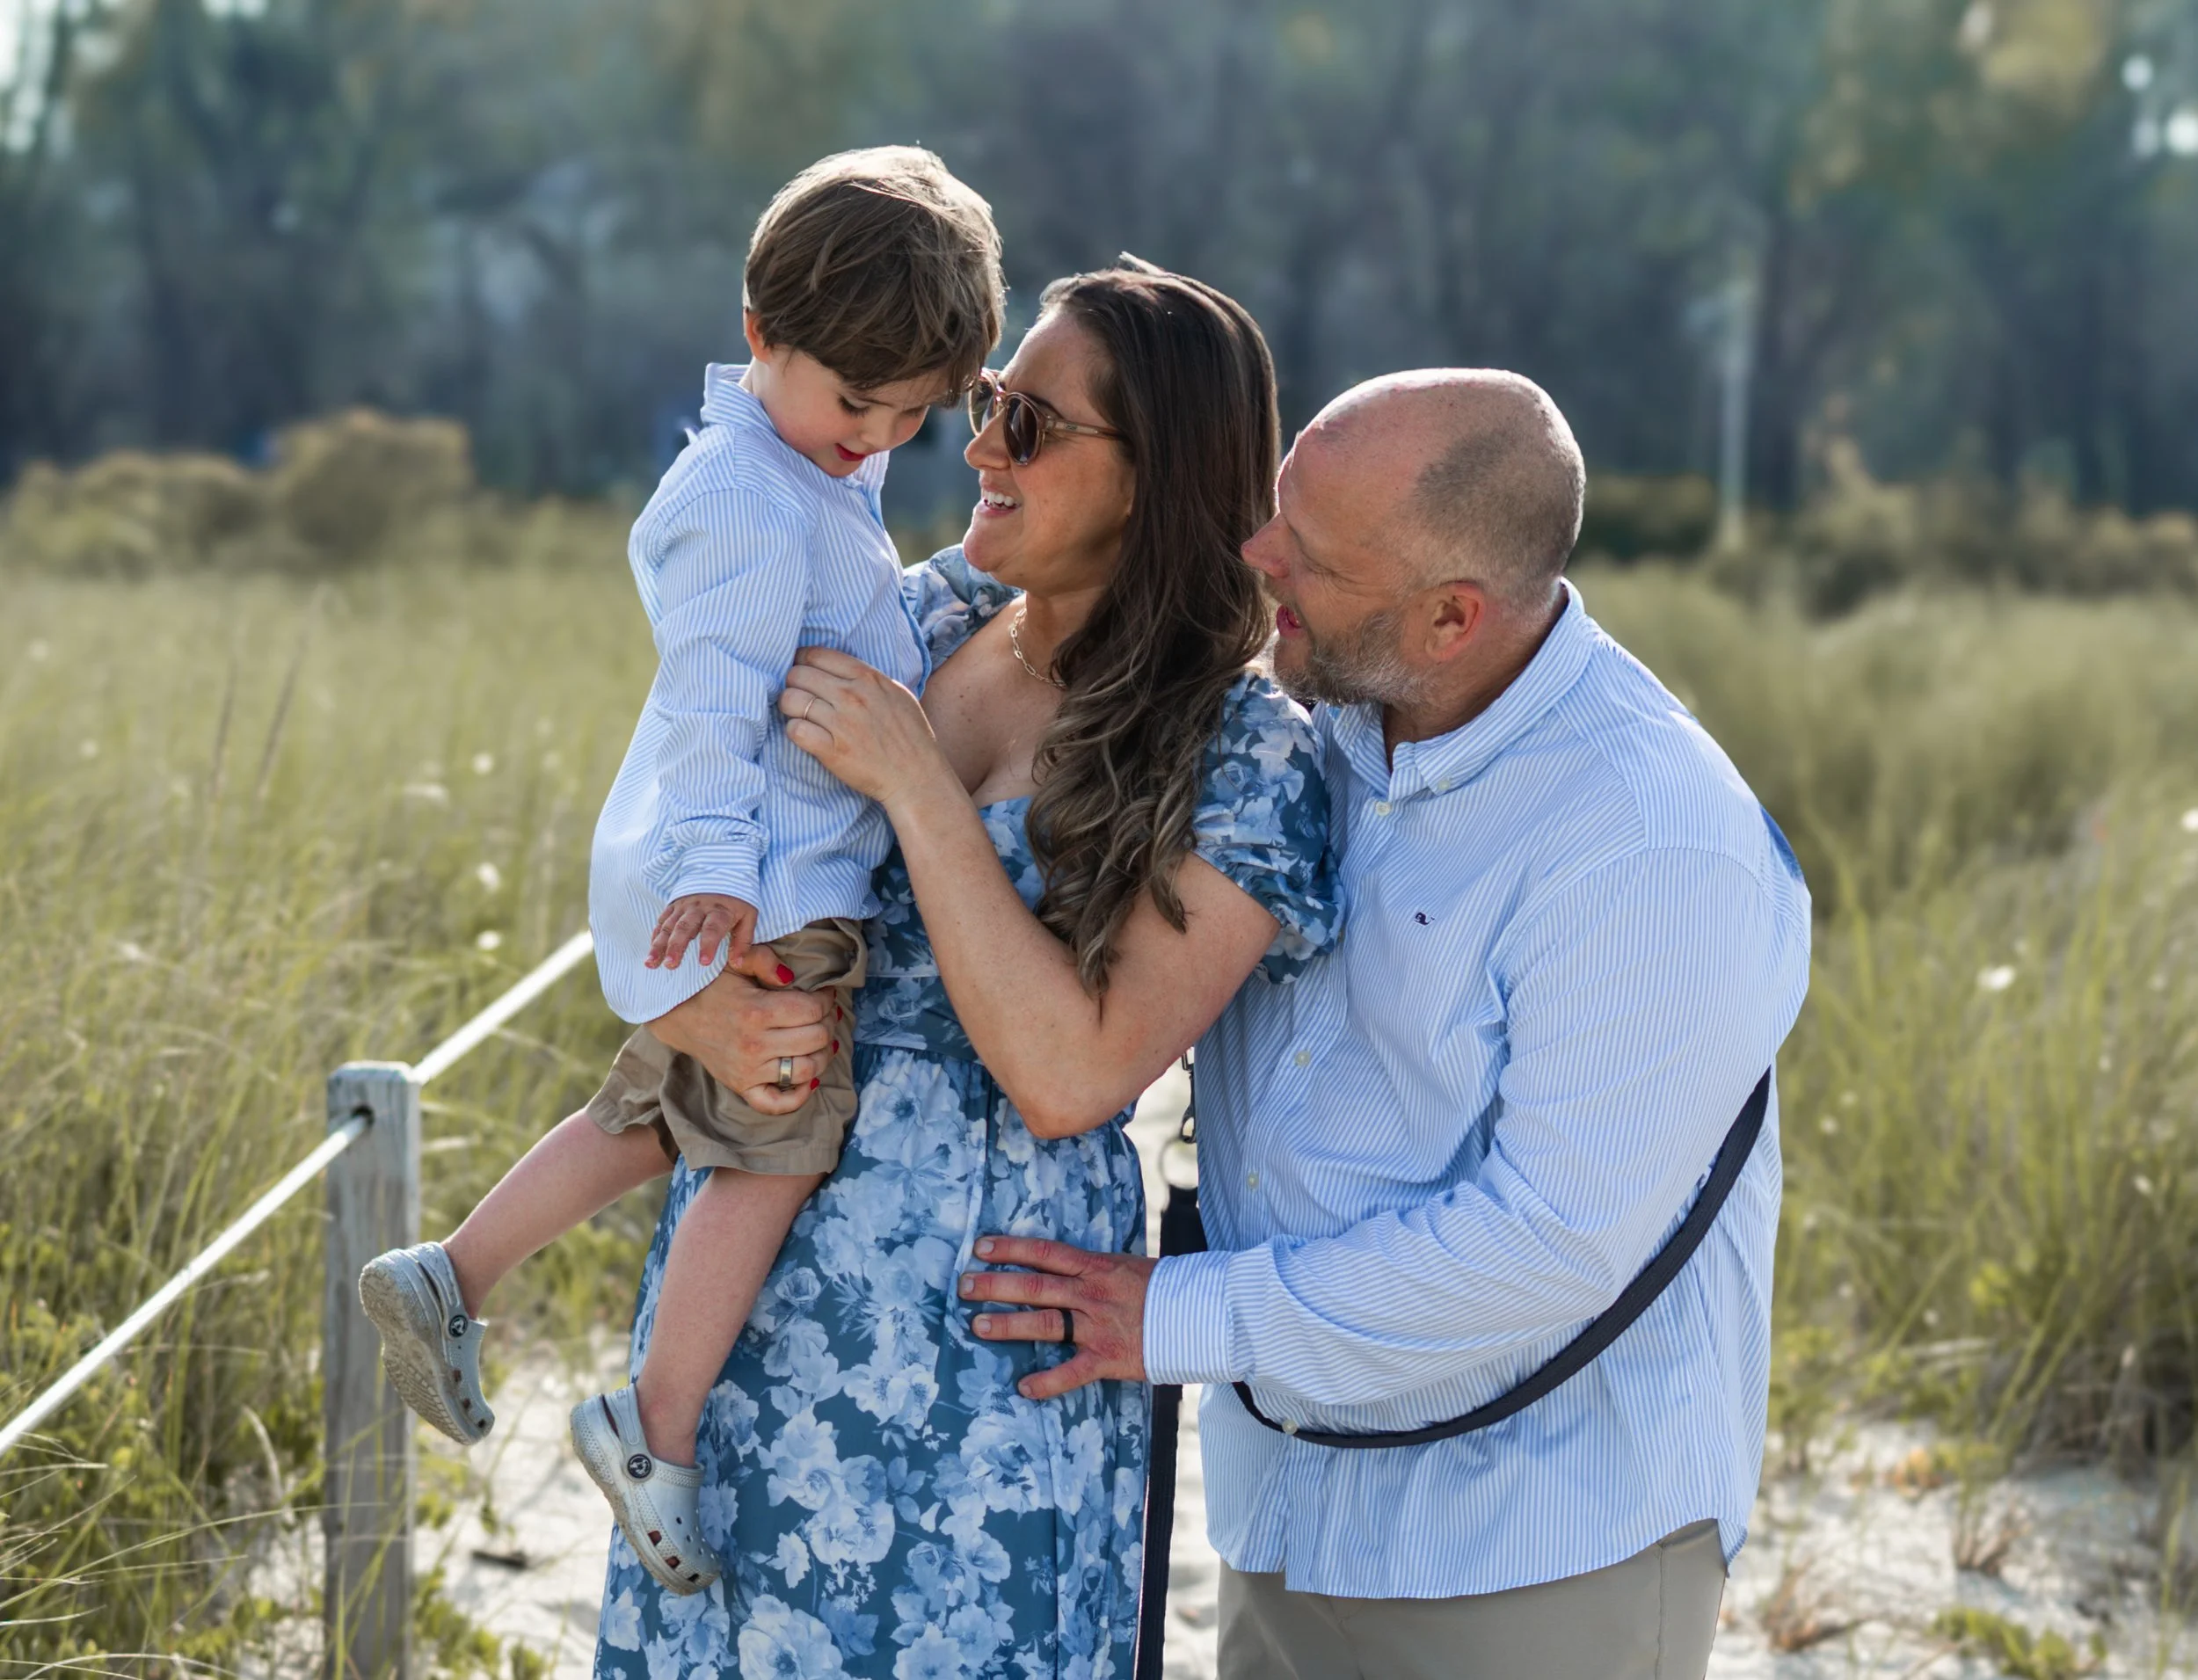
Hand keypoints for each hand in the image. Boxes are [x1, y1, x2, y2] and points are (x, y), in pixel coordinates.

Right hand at [647, 892, 756, 970]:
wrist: (721, 871)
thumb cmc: (736, 901)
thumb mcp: (748, 916)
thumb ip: (743, 940)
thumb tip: (738, 964)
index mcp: (720, 910)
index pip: (713, 928)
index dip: (708, 945)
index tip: (704, 962)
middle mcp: (699, 907)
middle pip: (685, 927)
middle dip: (676, 946)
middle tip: (671, 965)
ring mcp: (683, 906)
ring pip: (669, 926)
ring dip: (659, 945)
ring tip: (651, 963)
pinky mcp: (673, 905)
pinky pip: (662, 921)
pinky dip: (656, 936)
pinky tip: (651, 953)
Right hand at [647, 947, 840, 1115]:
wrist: (679, 1017)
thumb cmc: (711, 987)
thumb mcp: (734, 963)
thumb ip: (763, 960)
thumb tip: (791, 976)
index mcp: (757, 1011)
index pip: (812, 1009)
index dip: (826, 1000)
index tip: (825, 994)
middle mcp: (755, 1044)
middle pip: (816, 1038)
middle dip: (829, 1022)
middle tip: (826, 1015)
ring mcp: (749, 1070)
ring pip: (807, 1070)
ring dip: (823, 1054)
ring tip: (821, 1040)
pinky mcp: (743, 1086)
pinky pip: (776, 1104)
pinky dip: (798, 1097)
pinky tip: (809, 1079)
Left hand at [779, 646, 947, 807]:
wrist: (917, 777)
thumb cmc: (911, 737)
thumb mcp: (897, 694)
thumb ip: (869, 679)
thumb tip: (840, 670)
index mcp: (868, 678)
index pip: (817, 655)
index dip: (802, 661)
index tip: (802, 671)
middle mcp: (852, 696)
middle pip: (798, 674)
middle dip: (792, 683)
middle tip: (798, 696)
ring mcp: (842, 723)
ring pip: (791, 700)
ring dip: (789, 707)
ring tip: (798, 715)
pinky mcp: (832, 750)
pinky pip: (796, 730)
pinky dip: (794, 731)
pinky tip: (804, 734)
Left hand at [958, 1235, 1154, 1399]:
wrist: (1202, 1315)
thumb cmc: (1164, 1289)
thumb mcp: (1127, 1266)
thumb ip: (1094, 1269)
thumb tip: (1063, 1265)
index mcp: (1097, 1267)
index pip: (1045, 1252)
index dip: (1010, 1249)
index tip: (980, 1247)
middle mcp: (1092, 1294)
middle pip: (1035, 1286)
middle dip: (996, 1285)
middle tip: (964, 1286)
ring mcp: (1098, 1327)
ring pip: (1044, 1324)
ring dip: (1007, 1325)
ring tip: (976, 1325)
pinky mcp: (1107, 1359)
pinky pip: (1071, 1372)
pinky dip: (1046, 1382)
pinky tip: (1023, 1387)